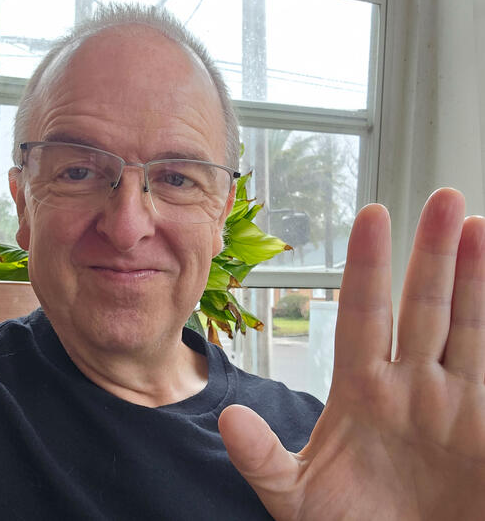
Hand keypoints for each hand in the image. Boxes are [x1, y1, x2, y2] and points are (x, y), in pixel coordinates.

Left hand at [219, 188, 484, 519]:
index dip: (368, 265)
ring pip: (464, 325)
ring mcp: (451, 403)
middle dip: (431, 254)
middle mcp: (408, 386)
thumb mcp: (296, 499)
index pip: (363, 313)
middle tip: (440, 198)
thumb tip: (228, 420)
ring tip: (475, 224)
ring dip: (473, 276)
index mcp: (360, 392)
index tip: (372, 215)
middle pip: (420, 305)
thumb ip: (262, 459)